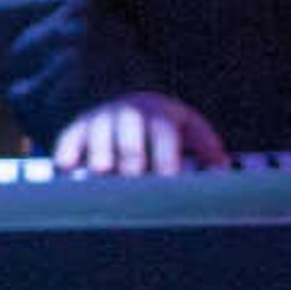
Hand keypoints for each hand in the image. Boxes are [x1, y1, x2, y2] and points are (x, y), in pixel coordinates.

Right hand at [51, 91, 228, 174]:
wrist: (125, 99)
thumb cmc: (162, 124)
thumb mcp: (188, 125)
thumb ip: (206, 145)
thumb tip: (223, 168)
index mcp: (158, 114)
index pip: (163, 135)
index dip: (166, 158)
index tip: (169, 182)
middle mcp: (127, 115)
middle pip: (129, 141)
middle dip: (132, 163)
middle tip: (136, 189)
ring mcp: (99, 120)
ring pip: (97, 139)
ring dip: (100, 158)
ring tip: (102, 177)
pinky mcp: (77, 128)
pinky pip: (68, 139)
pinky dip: (67, 153)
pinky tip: (69, 168)